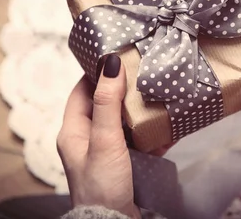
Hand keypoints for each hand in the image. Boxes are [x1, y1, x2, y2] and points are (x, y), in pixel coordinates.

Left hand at [57, 54, 173, 217]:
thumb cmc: (101, 184)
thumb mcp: (104, 139)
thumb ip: (107, 102)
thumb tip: (110, 63)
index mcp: (73, 130)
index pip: (82, 90)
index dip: (97, 72)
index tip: (117, 56)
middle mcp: (87, 139)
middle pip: (105, 104)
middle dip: (124, 90)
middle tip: (143, 73)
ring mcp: (106, 152)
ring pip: (123, 122)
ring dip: (140, 112)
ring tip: (158, 96)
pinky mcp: (123, 164)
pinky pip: (137, 141)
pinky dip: (150, 133)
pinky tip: (166, 127)